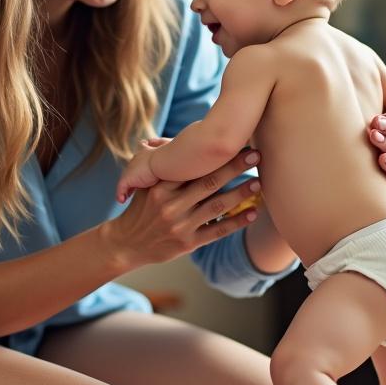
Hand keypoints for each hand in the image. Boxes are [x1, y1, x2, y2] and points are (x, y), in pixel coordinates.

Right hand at [102, 148, 262, 267]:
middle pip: (208, 182)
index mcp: (160, 187)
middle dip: (233, 167)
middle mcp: (171, 205)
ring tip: (258, 182)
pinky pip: (217, 231)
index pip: (191, 167)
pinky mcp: (188, 243)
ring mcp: (180, 225)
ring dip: (240, 193)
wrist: (127, 244)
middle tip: (255, 154)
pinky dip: (236, 222)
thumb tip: (165, 140)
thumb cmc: (140, 209)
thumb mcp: (143, 186)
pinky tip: (252, 213)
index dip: (214, 154)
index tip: (232, 141)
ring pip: (216, 206)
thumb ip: (158, 167)